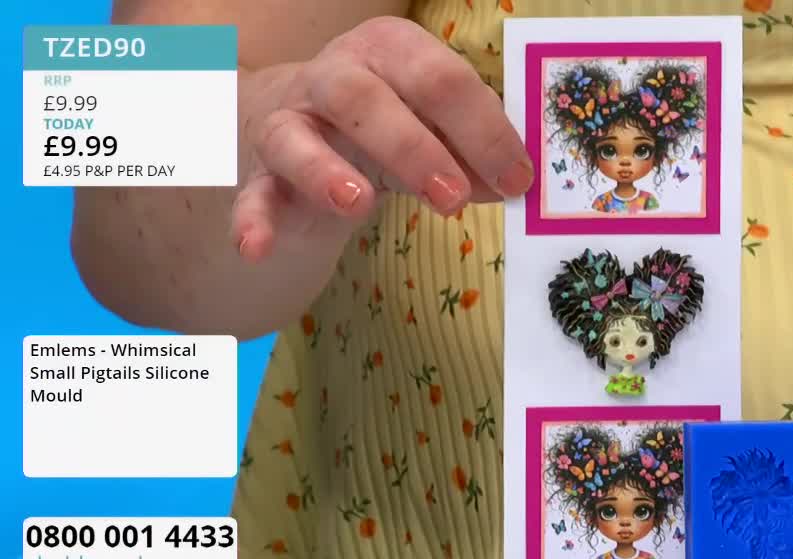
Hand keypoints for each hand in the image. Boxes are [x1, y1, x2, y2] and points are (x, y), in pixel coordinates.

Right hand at [233, 17, 530, 260]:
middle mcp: (333, 75)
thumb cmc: (390, 122)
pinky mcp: (261, 170)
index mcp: (390, 51)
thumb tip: (516, 185)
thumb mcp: (437, 129)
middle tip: (453, 198)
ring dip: (326, 171)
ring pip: (296, 136)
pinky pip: (252, 192)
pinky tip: (256, 247)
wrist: (306, 125)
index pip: (440, 79)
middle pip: (366, 99)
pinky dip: (251, 220)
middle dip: (413, 148)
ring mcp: (290, 121)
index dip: (482, 129)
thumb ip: (473, 153)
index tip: (516, 180)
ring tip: (360, 205)